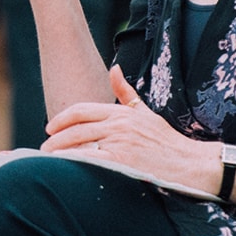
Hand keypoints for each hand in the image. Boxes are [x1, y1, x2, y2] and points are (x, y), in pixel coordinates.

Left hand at [39, 67, 210, 189]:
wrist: (191, 163)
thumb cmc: (167, 140)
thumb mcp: (145, 112)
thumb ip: (126, 93)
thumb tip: (113, 69)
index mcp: (121, 112)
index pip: (82, 110)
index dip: (62, 118)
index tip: (50, 127)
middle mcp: (119, 124)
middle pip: (77, 127)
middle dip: (56, 137)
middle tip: (45, 146)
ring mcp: (121, 142)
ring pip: (81, 143)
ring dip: (61, 151)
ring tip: (49, 158)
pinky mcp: (124, 160)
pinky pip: (91, 159)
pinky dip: (75, 161)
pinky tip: (64, 167)